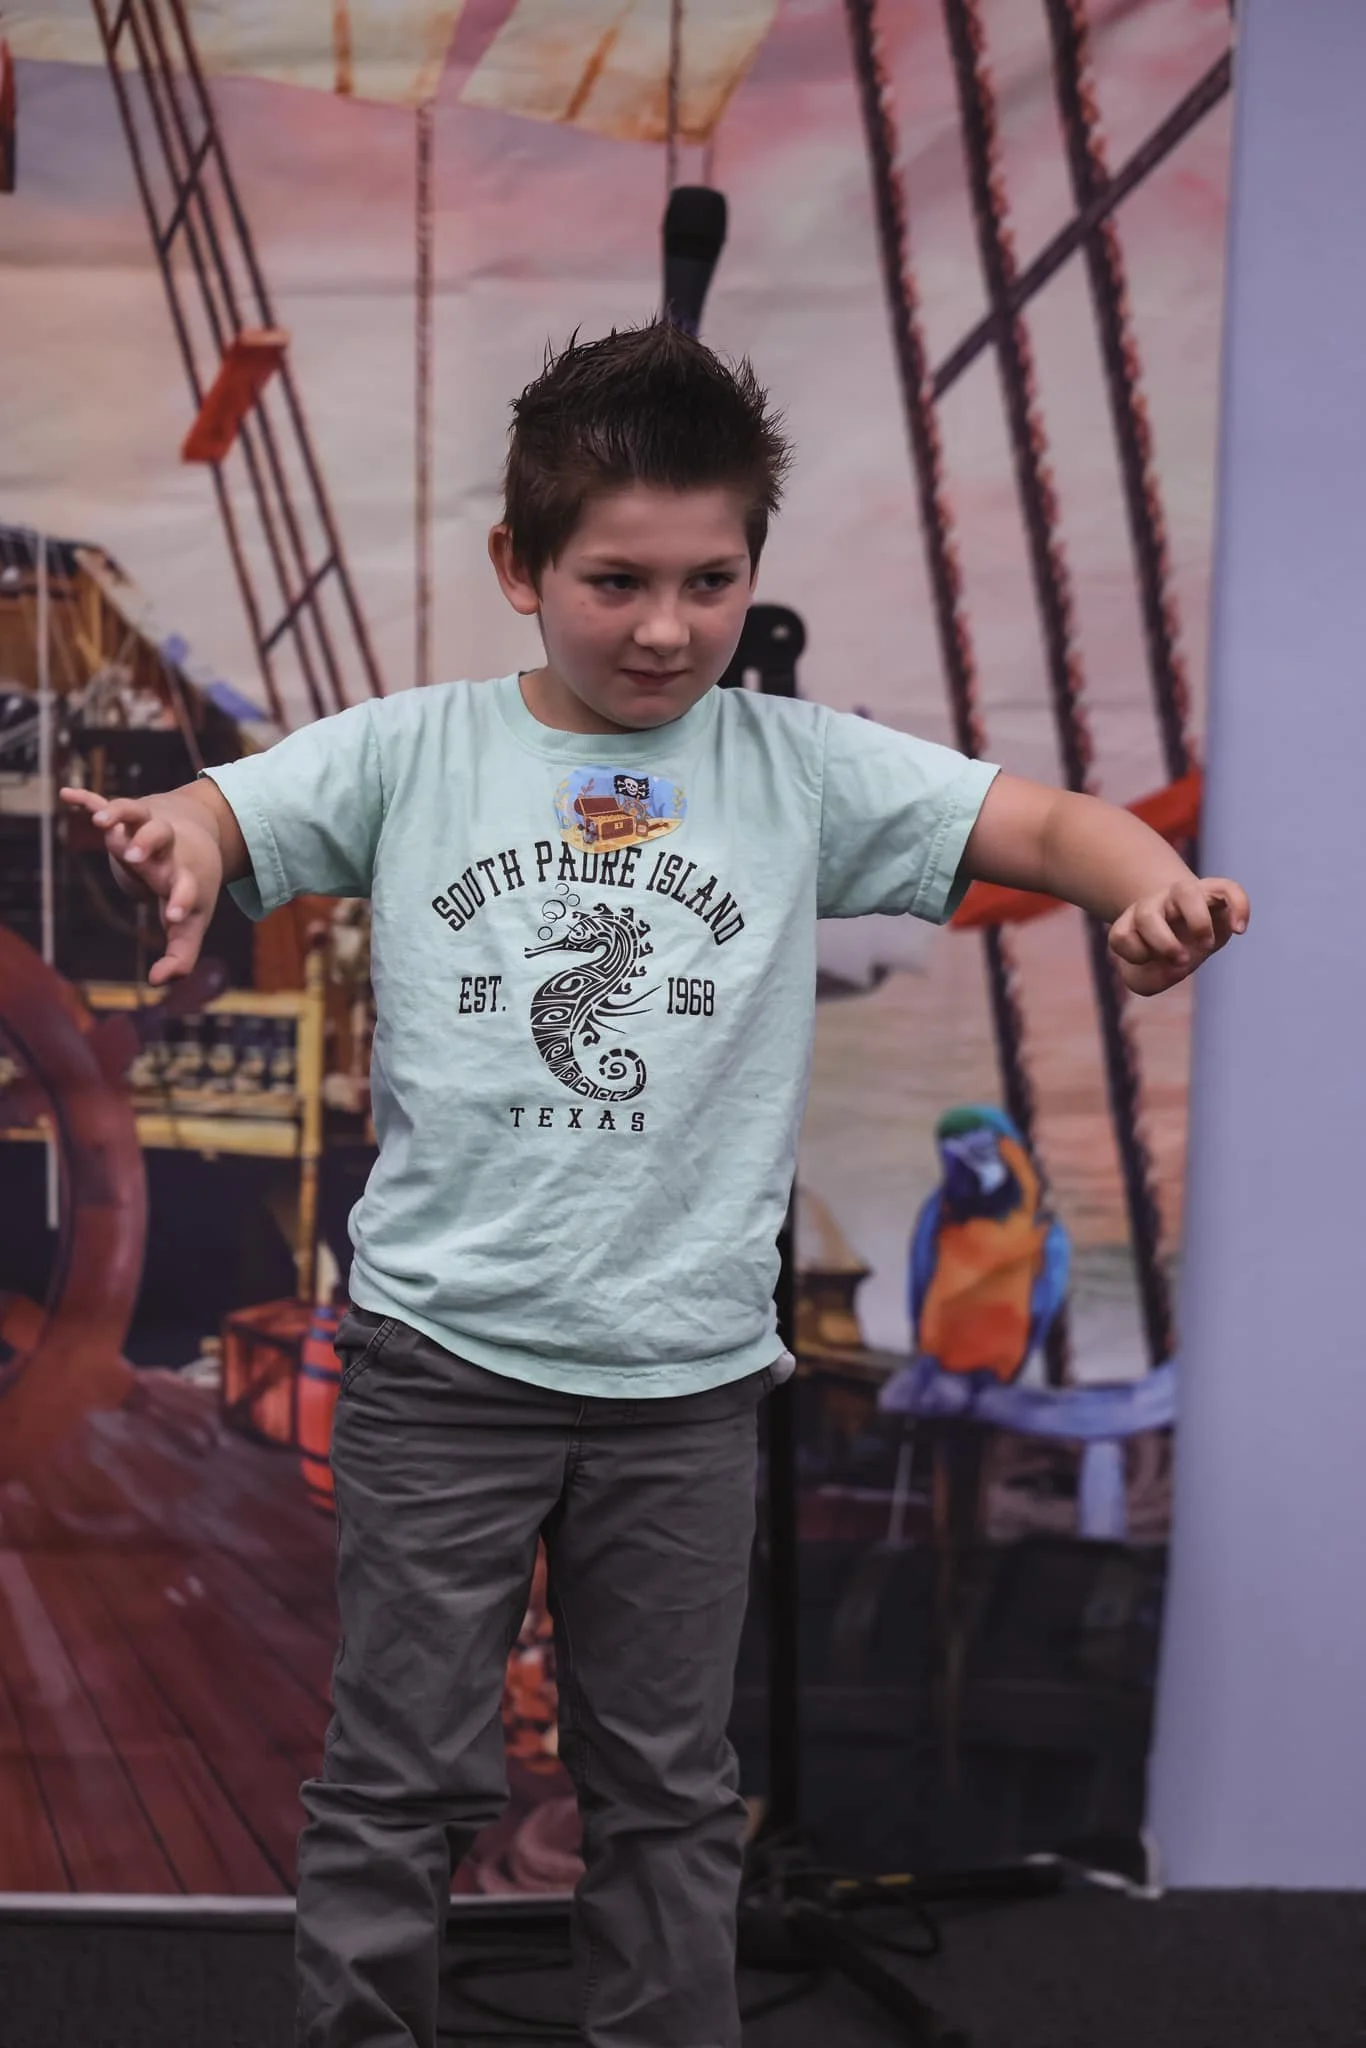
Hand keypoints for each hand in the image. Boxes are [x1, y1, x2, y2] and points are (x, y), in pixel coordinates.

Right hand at [60, 788, 223, 985]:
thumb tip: (158, 982)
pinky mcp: (127, 816)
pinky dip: (89, 799)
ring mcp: (145, 827)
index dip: (181, 900)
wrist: (197, 840)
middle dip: (148, 843)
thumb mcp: (190, 924)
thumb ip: (181, 956)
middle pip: (160, 837)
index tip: (172, 915)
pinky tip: (67, 795)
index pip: (186, 886)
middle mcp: (166, 848)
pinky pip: (105, 802)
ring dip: (119, 813)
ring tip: (102, 822)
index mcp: (184, 876)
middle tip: (136, 856)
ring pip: (134, 811)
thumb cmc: (189, 889)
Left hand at [1108, 876, 1248, 996]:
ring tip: (1206, 945)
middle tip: (1183, 961)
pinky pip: (1227, 888)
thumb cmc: (1162, 956)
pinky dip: (1237, 906)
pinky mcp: (1214, 891)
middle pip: (1146, 915)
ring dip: (1197, 922)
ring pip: (1185, 891)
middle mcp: (1154, 905)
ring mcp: (1183, 894)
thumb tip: (1179, 965)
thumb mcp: (1148, 976)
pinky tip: (1238, 930)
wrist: (1184, 927)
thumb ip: (1150, 980)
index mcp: (1131, 924)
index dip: (1136, 955)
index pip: (1120, 937)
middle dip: (1164, 944)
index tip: (1152, 963)